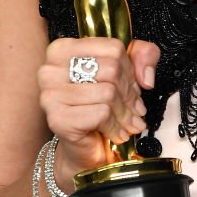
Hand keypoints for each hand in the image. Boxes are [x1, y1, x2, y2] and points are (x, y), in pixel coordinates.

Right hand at [37, 36, 159, 178]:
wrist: (83, 148)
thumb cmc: (99, 106)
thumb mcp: (125, 71)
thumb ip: (143, 56)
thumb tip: (146, 76)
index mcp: (63, 49)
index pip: (112, 48)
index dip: (130, 69)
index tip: (132, 86)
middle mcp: (50, 69)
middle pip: (112, 70)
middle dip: (129, 93)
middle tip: (135, 109)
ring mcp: (50, 94)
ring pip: (108, 93)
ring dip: (125, 113)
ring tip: (128, 123)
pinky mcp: (58, 119)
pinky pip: (101, 114)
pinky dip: (115, 126)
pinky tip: (116, 132)